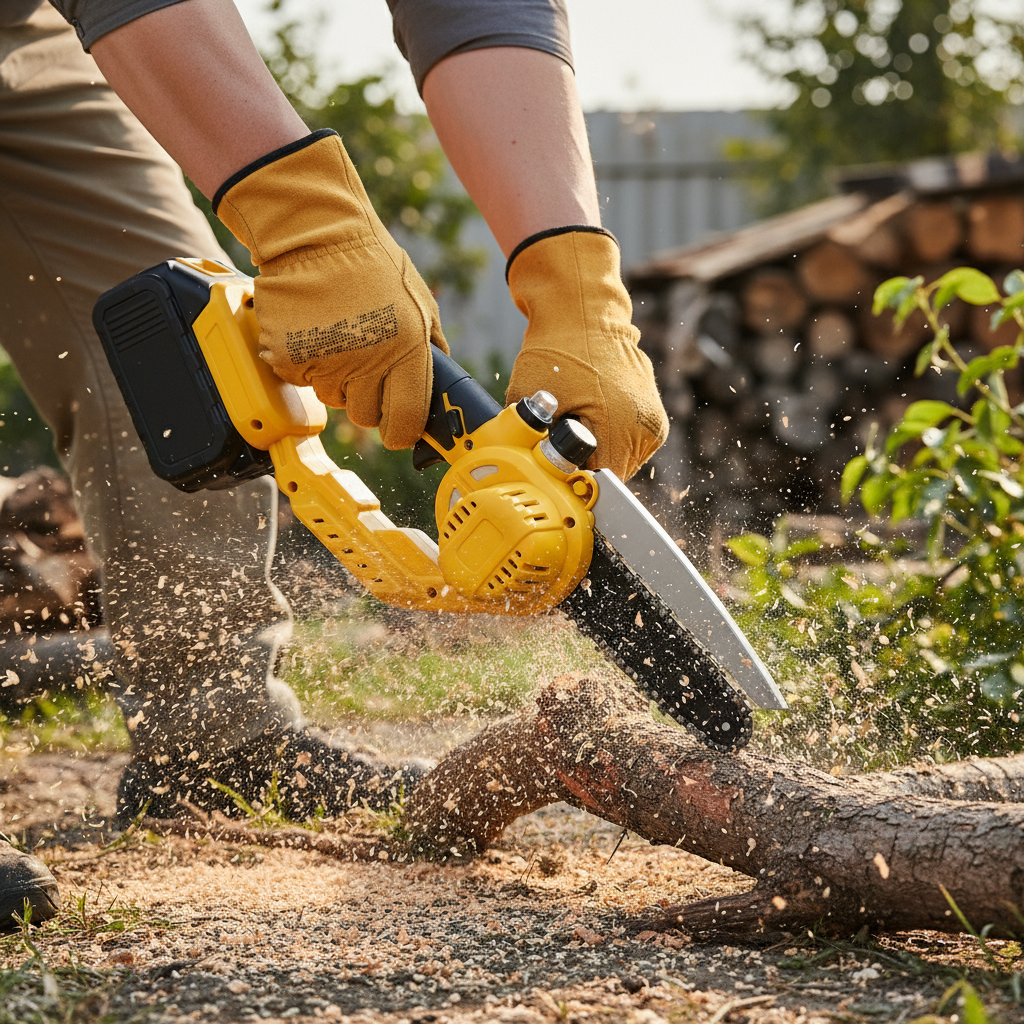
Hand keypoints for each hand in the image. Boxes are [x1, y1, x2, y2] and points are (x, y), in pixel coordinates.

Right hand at [215, 130, 447, 449]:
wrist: (314, 231)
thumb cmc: (371, 262)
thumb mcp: (420, 301)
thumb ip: (431, 345)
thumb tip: (437, 382)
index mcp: (406, 350)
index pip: (405, 420)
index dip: (402, 430)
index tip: (399, 428)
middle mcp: (366, 362)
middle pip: (365, 417)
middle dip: (366, 400)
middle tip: (363, 367)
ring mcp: (325, 362)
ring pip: (332, 399)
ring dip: (336, 378)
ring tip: (338, 335)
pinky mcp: (289, 358)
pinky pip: (302, 380)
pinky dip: (306, 363)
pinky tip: (313, 329)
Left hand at [505, 228, 667, 479]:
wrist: (582, 310)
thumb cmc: (556, 350)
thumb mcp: (530, 400)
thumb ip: (530, 443)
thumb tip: (525, 472)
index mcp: (622, 430)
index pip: (599, 483)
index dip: (572, 481)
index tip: (554, 471)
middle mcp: (646, 428)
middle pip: (612, 474)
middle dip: (585, 467)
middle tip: (558, 445)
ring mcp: (653, 419)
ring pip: (621, 459)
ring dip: (598, 453)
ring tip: (574, 424)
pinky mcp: (652, 410)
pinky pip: (628, 440)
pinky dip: (609, 436)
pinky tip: (589, 415)